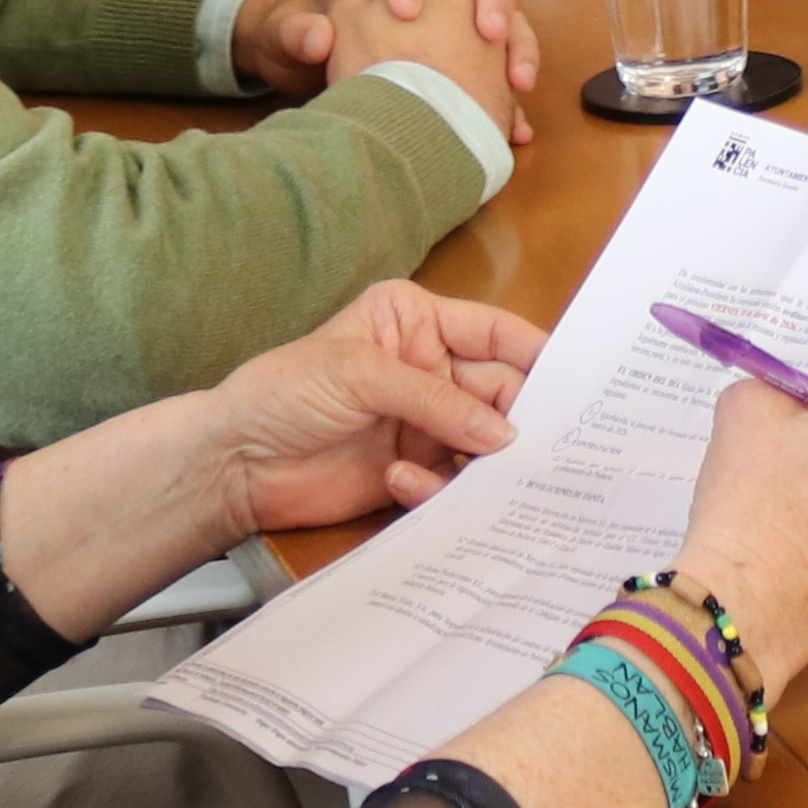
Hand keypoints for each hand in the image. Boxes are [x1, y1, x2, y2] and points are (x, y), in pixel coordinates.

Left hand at [186, 283, 545, 541]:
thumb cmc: (281, 393)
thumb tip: (503, 431)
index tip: (576, 379)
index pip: (494, 331)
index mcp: (417, 323)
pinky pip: (453, 479)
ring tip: (475, 469)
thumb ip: (435, 399)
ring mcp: (423, 423)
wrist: (231, 463)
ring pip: (485, 439)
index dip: (536, 352)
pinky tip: (400, 480)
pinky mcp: (414, 470)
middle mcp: (430, 370)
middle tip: (537, 442)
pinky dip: (438, 485)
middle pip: (501, 390)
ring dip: (481, 457)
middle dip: (517, 416)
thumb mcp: (359, 374)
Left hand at [234, 0, 542, 144]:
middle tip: (489, 33)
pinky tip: (515, 129)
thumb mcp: (292, 38)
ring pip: (508, 16)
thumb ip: (299, 27)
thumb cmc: (304, 49)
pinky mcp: (474, 58)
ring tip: (518, 83)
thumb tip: (315, 22)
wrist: (311, 88)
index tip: (403, 9)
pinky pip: (508, 68)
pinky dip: (513, 98)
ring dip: (519, 44)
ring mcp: (460, 18)